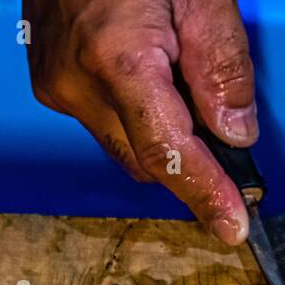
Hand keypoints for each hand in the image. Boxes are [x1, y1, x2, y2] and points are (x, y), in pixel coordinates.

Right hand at [24, 0, 256, 244]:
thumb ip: (222, 65)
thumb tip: (236, 133)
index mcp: (116, 59)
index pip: (168, 152)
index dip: (205, 194)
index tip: (233, 226)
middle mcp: (75, 82)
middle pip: (145, 161)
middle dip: (191, 167)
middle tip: (236, 161)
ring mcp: (55, 82)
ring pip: (124, 145)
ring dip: (164, 139)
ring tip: (191, 95)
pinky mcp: (48, 77)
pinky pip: (103, 120)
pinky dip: (138, 116)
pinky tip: (157, 80)